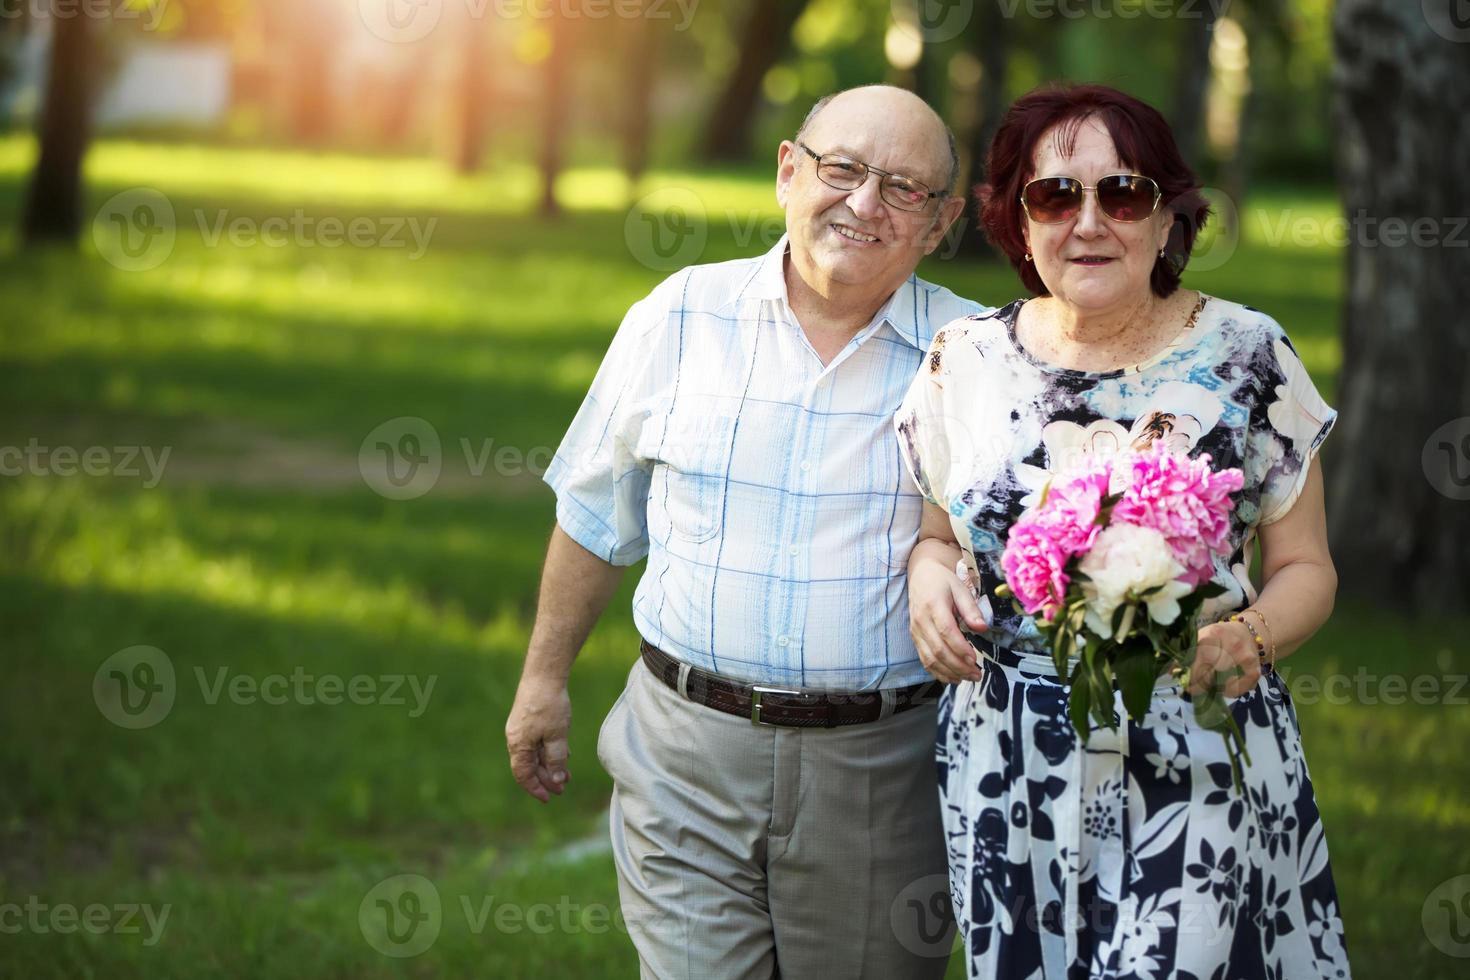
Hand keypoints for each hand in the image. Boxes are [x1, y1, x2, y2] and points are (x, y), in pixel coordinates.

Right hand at [505, 674, 571, 802]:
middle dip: (546, 778)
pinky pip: (537, 742)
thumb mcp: (557, 736)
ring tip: (567, 774)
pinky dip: (549, 752)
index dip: (536, 788)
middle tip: (564, 787)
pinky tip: (563, 754)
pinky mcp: (528, 720)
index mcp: (518, 745)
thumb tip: (557, 781)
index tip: (549, 798)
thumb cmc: (549, 705)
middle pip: (529, 766)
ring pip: (534, 754)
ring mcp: (521, 728)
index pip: (523, 775)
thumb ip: (556, 760)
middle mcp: (516, 738)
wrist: (544, 675)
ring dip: (550, 765)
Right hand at [910, 554, 986, 683]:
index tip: (975, 659)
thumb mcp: (960, 588)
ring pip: (930, 659)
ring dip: (950, 672)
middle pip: (938, 649)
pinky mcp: (915, 638)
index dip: (960, 648)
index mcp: (933, 605)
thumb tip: (982, 628)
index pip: (946, 631)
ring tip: (969, 678)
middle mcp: (921, 621)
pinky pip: (925, 660)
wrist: (921, 576)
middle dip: (958, 666)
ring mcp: (916, 631)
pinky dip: (938, 673)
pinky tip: (954, 678)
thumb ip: (971, 609)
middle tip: (977, 674)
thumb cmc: (943, 582)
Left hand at [1190, 620, 1261, 698]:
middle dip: (1198, 685)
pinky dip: (1230, 692)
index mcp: (1213, 634)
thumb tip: (1171, 671)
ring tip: (1208, 686)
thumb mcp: (1202, 637)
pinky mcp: (1255, 669)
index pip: (1198, 659)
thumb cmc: (1219, 636)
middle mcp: (1231, 644)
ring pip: (1222, 683)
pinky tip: (1225, 688)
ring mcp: (1244, 657)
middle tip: (1193, 689)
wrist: (1249, 632)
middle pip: (1210, 673)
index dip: (1190, 675)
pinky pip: (1239, 688)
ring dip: (1212, 689)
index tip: (1185, 683)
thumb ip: (1187, 653)